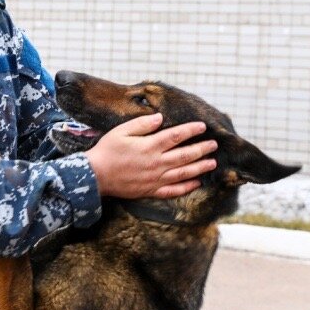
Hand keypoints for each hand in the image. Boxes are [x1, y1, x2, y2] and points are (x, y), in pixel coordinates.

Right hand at [84, 113, 217, 198]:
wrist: (95, 176)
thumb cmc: (107, 151)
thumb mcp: (121, 131)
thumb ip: (142, 125)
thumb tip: (160, 118)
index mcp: (149, 146)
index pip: (176, 136)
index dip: (191, 130)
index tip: (203, 126)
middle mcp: (156, 163)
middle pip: (185, 155)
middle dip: (202, 149)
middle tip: (214, 145)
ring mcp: (155, 179)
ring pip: (183, 173)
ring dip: (200, 168)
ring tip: (212, 163)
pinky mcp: (151, 190)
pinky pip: (172, 191)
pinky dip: (186, 187)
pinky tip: (196, 183)